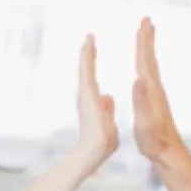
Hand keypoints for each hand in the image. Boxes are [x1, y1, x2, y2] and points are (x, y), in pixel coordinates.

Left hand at [76, 34, 118, 169]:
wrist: (92, 152)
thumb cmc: (101, 139)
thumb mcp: (107, 122)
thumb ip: (106, 108)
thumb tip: (106, 96)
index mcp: (90, 97)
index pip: (87, 70)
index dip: (88, 54)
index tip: (89, 38)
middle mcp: (86, 97)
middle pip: (84, 70)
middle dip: (87, 54)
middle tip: (88, 38)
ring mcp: (86, 102)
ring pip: (86, 78)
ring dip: (88, 63)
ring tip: (90, 51)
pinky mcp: (89, 108)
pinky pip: (90, 87)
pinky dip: (91, 77)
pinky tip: (94, 79)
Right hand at [133, 17, 182, 161]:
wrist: (168, 154)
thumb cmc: (154, 141)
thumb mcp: (144, 122)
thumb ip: (141, 101)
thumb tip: (138, 78)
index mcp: (151, 90)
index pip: (145, 61)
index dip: (143, 42)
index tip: (143, 23)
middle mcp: (155, 89)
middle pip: (150, 59)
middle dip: (146, 39)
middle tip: (146, 21)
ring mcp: (156, 95)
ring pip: (151, 66)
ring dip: (147, 50)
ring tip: (145, 38)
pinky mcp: (155, 102)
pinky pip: (149, 77)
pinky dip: (146, 66)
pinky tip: (144, 69)